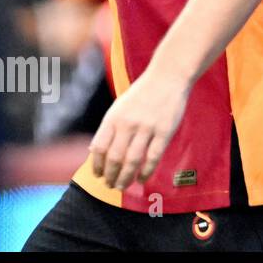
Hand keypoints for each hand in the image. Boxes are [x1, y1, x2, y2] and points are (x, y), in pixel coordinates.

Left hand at [89, 69, 190, 190]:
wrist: (168, 77)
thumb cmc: (142, 94)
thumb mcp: (119, 107)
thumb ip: (108, 128)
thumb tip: (94, 152)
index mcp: (113, 118)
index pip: (100, 148)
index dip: (97, 165)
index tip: (99, 176)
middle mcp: (128, 123)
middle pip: (115, 158)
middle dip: (111, 176)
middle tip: (110, 185)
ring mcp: (147, 127)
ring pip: (133, 160)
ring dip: (126, 177)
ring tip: (123, 186)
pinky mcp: (165, 131)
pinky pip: (153, 157)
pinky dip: (146, 171)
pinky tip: (142, 178)